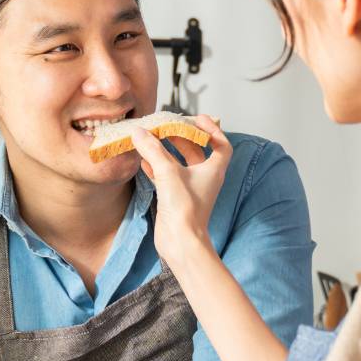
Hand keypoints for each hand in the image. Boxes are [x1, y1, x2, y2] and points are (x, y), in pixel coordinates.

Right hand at [127, 115, 230, 270]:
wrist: (181, 242)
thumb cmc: (185, 210)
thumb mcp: (168, 173)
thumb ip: (153, 150)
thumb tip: (140, 133)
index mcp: (213, 170)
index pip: (221, 144)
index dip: (211, 129)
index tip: (197, 118)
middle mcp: (204, 179)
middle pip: (196, 151)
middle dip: (181, 137)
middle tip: (166, 126)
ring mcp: (189, 189)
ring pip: (179, 164)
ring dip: (166, 151)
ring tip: (151, 139)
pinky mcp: (175, 199)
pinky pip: (166, 177)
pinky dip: (156, 167)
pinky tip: (143, 160)